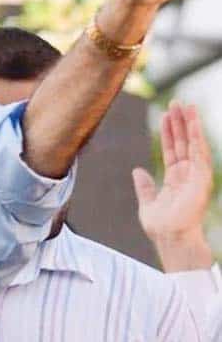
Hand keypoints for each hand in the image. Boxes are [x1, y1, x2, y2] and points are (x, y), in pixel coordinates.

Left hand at [132, 102, 214, 270]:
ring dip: (190, 124)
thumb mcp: (148, 203)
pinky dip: (197, 137)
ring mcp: (196, 176)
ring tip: (185, 105)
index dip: (169, 132)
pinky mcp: (202, 179)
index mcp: (176, 179)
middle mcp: (188, 175)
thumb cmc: (160, 227)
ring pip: (193, 144)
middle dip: (180, 122)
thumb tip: (138, 171)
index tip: (166, 115)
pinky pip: (199, 153)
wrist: (170, 239)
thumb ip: (145, 187)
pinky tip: (193, 122)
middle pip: (183, 143)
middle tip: (177, 101)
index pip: (172, 150)